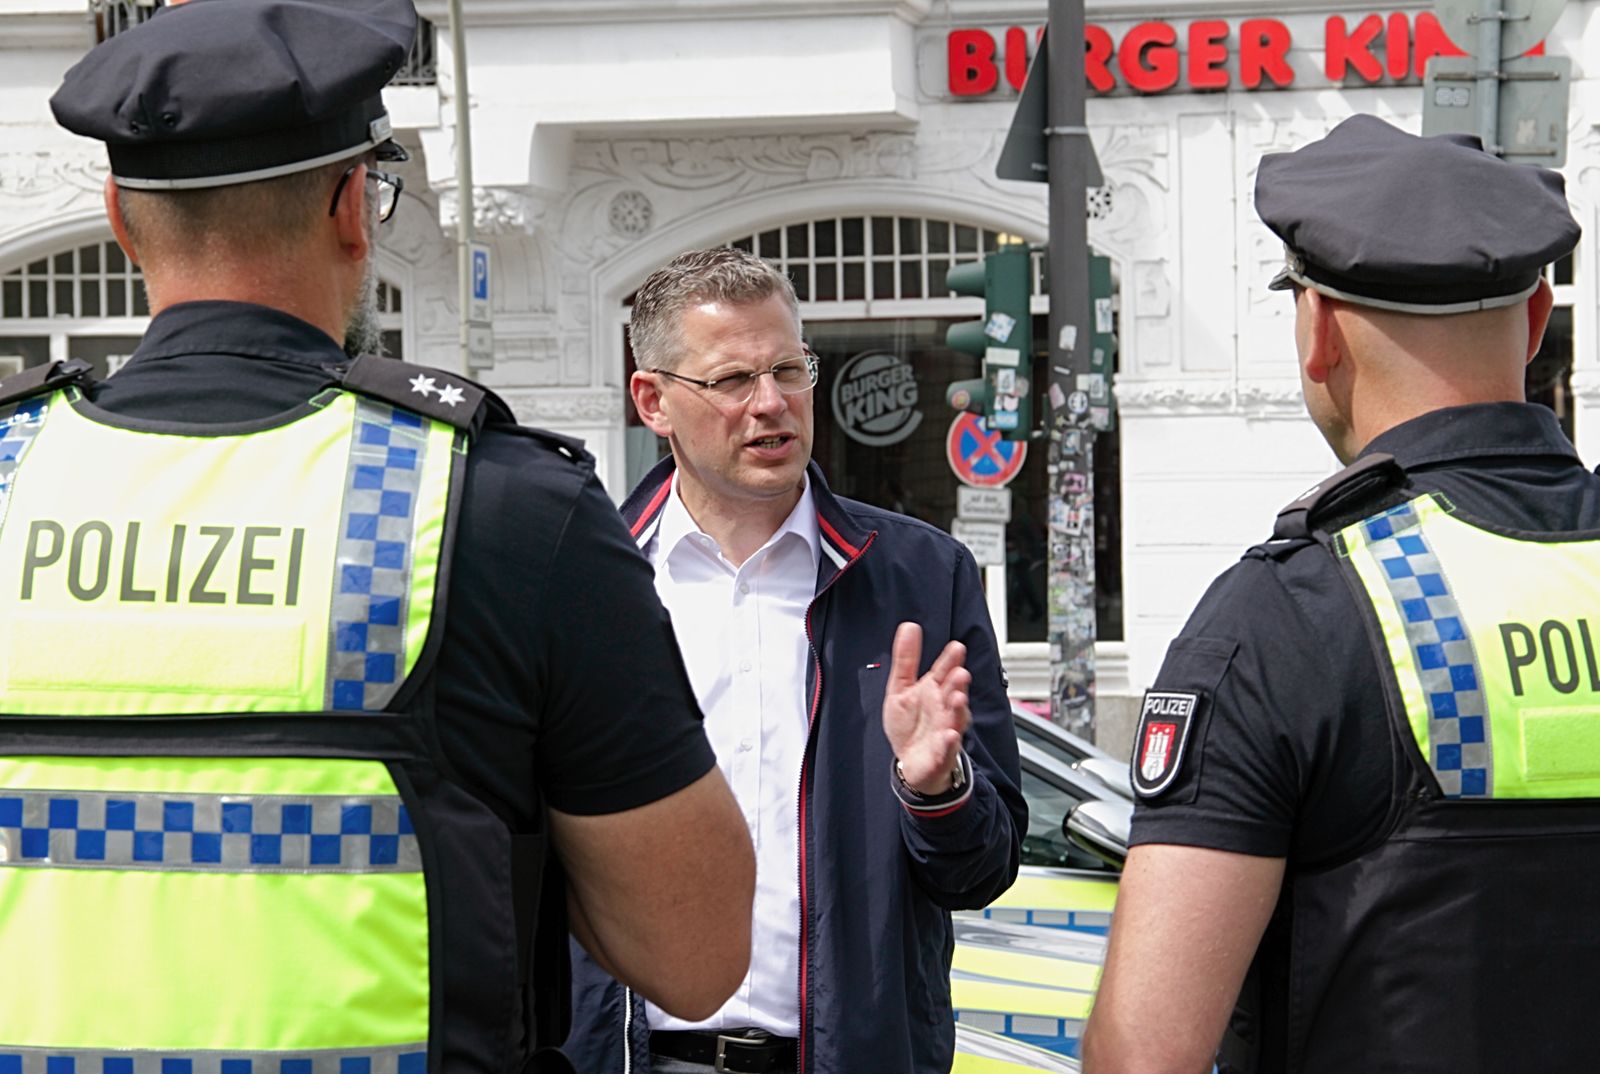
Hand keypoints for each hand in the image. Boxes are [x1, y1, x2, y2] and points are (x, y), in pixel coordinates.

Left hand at [882, 622, 970, 794]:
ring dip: (959, 709)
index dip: (950, 660)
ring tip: (959, 699)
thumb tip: (909, 627)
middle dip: (958, 683)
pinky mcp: (942, 753)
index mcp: (934, 691)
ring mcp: (946, 730)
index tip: (956, 647)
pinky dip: (949, 743)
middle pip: (954, 692)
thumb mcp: (901, 688)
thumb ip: (906, 659)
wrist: (911, 762)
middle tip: (960, 673)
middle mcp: (944, 708)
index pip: (944, 671)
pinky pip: (948, 748)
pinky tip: (950, 735)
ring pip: (956, 718)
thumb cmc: (910, 725)